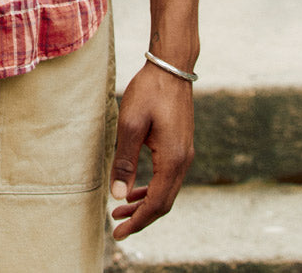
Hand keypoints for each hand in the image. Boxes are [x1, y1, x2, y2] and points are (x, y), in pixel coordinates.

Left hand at [109, 61, 194, 239]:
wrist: (171, 67)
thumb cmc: (149, 92)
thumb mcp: (130, 125)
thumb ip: (125, 161)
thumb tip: (118, 195)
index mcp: (173, 159)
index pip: (157, 203)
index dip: (138, 221)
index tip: (119, 233)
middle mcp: (183, 160)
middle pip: (164, 202)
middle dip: (141, 217)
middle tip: (117, 227)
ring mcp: (184, 153)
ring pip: (167, 190)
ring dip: (145, 202)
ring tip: (121, 210)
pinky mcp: (180, 145)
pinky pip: (168, 177)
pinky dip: (152, 187)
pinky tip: (136, 188)